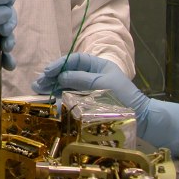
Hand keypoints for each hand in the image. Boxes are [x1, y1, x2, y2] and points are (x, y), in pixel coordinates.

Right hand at [32, 53, 178, 157]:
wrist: (141, 118)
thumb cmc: (124, 97)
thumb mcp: (102, 84)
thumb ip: (80, 79)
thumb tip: (60, 76)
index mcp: (98, 65)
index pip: (74, 60)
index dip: (59, 64)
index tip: (48, 72)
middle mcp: (92, 75)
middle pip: (68, 71)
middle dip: (52, 75)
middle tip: (38, 83)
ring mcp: (89, 88)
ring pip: (67, 83)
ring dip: (52, 85)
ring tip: (38, 89)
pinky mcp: (88, 101)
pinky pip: (70, 94)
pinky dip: (59, 95)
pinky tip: (50, 97)